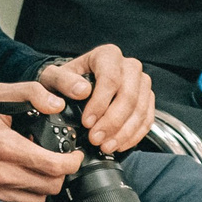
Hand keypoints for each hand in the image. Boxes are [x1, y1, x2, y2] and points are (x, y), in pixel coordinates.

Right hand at [0, 83, 80, 201]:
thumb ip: (31, 93)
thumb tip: (57, 105)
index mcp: (6, 146)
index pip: (53, 166)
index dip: (72, 162)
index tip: (75, 155)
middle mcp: (2, 172)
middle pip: (51, 186)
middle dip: (62, 173)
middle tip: (61, 159)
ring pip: (40, 199)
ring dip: (47, 184)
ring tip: (44, 167)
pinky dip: (32, 193)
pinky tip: (28, 175)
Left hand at [39, 45, 153, 154]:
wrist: (77, 84)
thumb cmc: (66, 80)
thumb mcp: (54, 76)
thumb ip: (63, 81)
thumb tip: (82, 91)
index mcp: (107, 55)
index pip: (110, 79)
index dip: (100, 103)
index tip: (87, 122)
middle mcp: (129, 66)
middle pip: (129, 96)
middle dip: (112, 122)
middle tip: (95, 139)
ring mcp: (141, 83)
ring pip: (140, 110)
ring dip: (123, 133)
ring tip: (105, 146)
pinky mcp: (147, 99)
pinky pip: (147, 119)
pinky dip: (133, 135)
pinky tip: (118, 144)